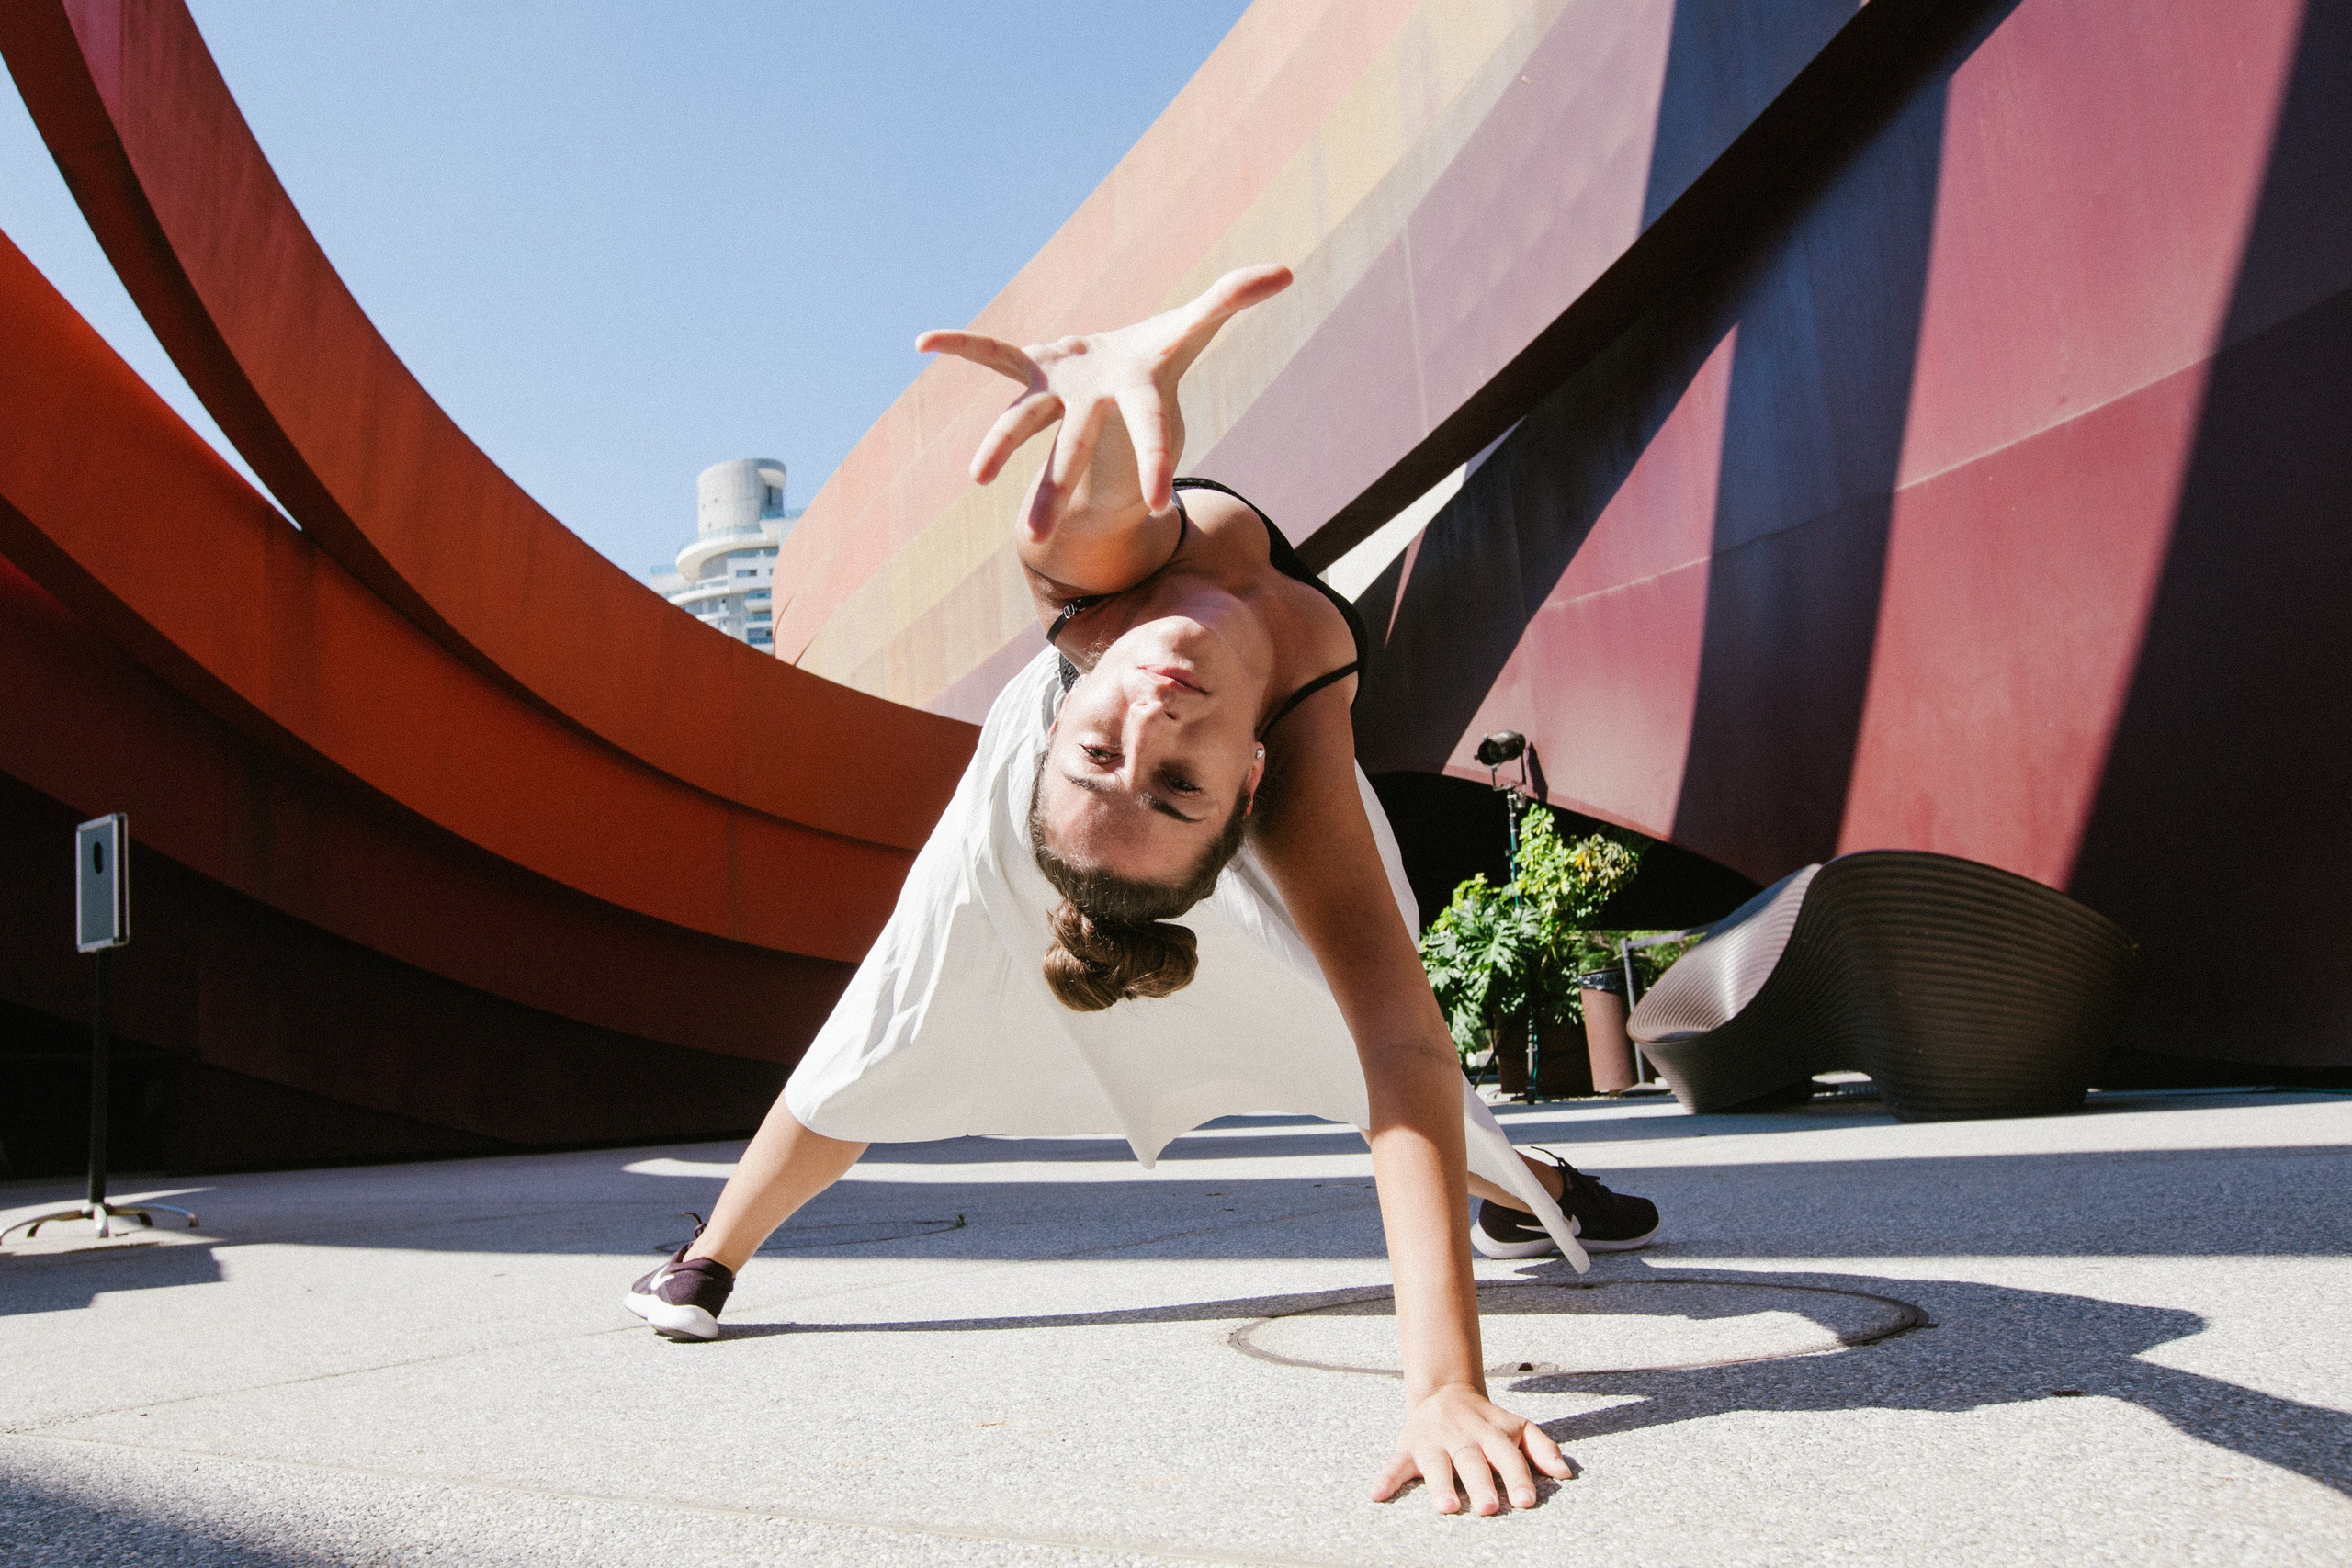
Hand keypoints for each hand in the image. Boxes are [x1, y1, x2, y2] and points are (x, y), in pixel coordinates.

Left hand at [916, 264, 1290, 532]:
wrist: (1121, 375)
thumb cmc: (1162, 357)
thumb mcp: (1197, 324)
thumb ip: (1233, 298)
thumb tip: (1283, 272)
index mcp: (1136, 398)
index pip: (1150, 434)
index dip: (1157, 463)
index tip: (1160, 507)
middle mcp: (1091, 407)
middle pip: (1072, 450)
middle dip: (1055, 488)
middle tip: (1034, 534)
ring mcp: (1057, 394)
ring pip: (1023, 423)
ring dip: (997, 446)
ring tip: (975, 477)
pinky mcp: (1033, 370)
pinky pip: (993, 355)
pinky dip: (962, 345)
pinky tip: (922, 340)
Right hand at [1371, 1382, 1572, 1514]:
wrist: (1445, 1391)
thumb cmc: (1488, 1421)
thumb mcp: (1518, 1427)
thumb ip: (1543, 1448)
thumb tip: (1566, 1475)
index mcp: (1493, 1433)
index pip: (1509, 1457)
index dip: (1518, 1477)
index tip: (1526, 1501)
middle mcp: (1463, 1437)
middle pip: (1473, 1461)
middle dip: (1480, 1484)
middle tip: (1488, 1508)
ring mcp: (1434, 1442)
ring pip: (1437, 1464)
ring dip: (1440, 1484)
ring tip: (1447, 1507)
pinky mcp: (1409, 1447)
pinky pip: (1395, 1463)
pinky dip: (1386, 1478)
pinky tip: (1377, 1495)